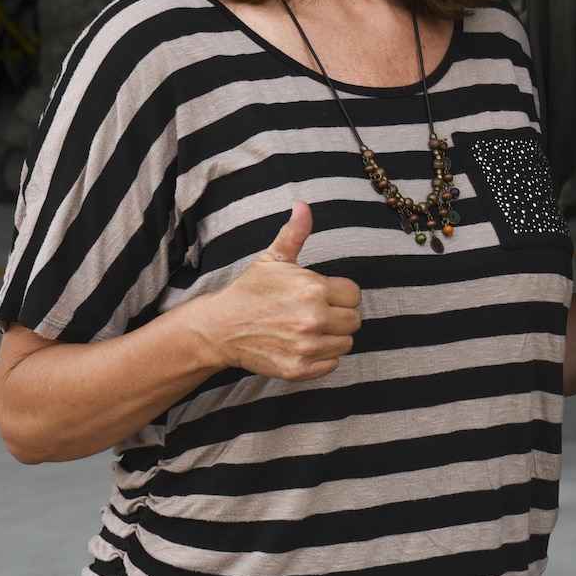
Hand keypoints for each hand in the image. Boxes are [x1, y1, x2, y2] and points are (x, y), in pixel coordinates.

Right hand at [194, 203, 362, 380]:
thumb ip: (295, 233)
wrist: (220, 328)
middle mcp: (314, 319)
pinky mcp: (299, 369)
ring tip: (307, 329)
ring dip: (332, 338)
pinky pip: (332, 365)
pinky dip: (321, 359)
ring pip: (346, 343)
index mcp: (314, 289)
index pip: (355, 295)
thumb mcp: (273, 258)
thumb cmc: (250, 290)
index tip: (320, 295)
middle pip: (354, 320)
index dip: (339, 294)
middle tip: (313, 313)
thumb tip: (303, 206)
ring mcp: (307, 346)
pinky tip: (301, 346)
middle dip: (338, 316)